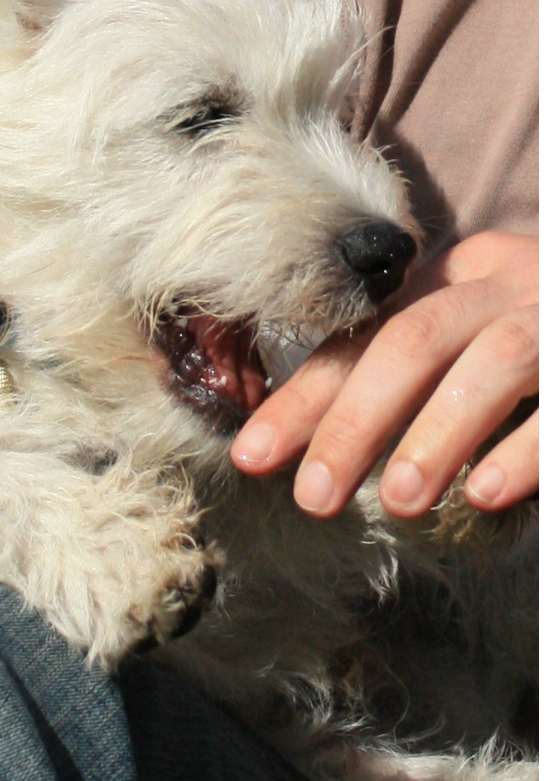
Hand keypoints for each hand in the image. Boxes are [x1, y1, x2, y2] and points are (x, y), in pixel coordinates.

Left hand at [230, 232, 537, 518]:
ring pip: (488, 362)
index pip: (361, 337)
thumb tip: (316, 443)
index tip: (252, 455)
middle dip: (351, 420)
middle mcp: (503, 285)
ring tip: (397, 501)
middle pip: (411, 342)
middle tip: (312, 495)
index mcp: (452, 279)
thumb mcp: (467, 334)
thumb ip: (404, 368)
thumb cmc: (534, 337)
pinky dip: (526, 446)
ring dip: (435, 435)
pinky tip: (486, 493)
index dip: (302, 397)